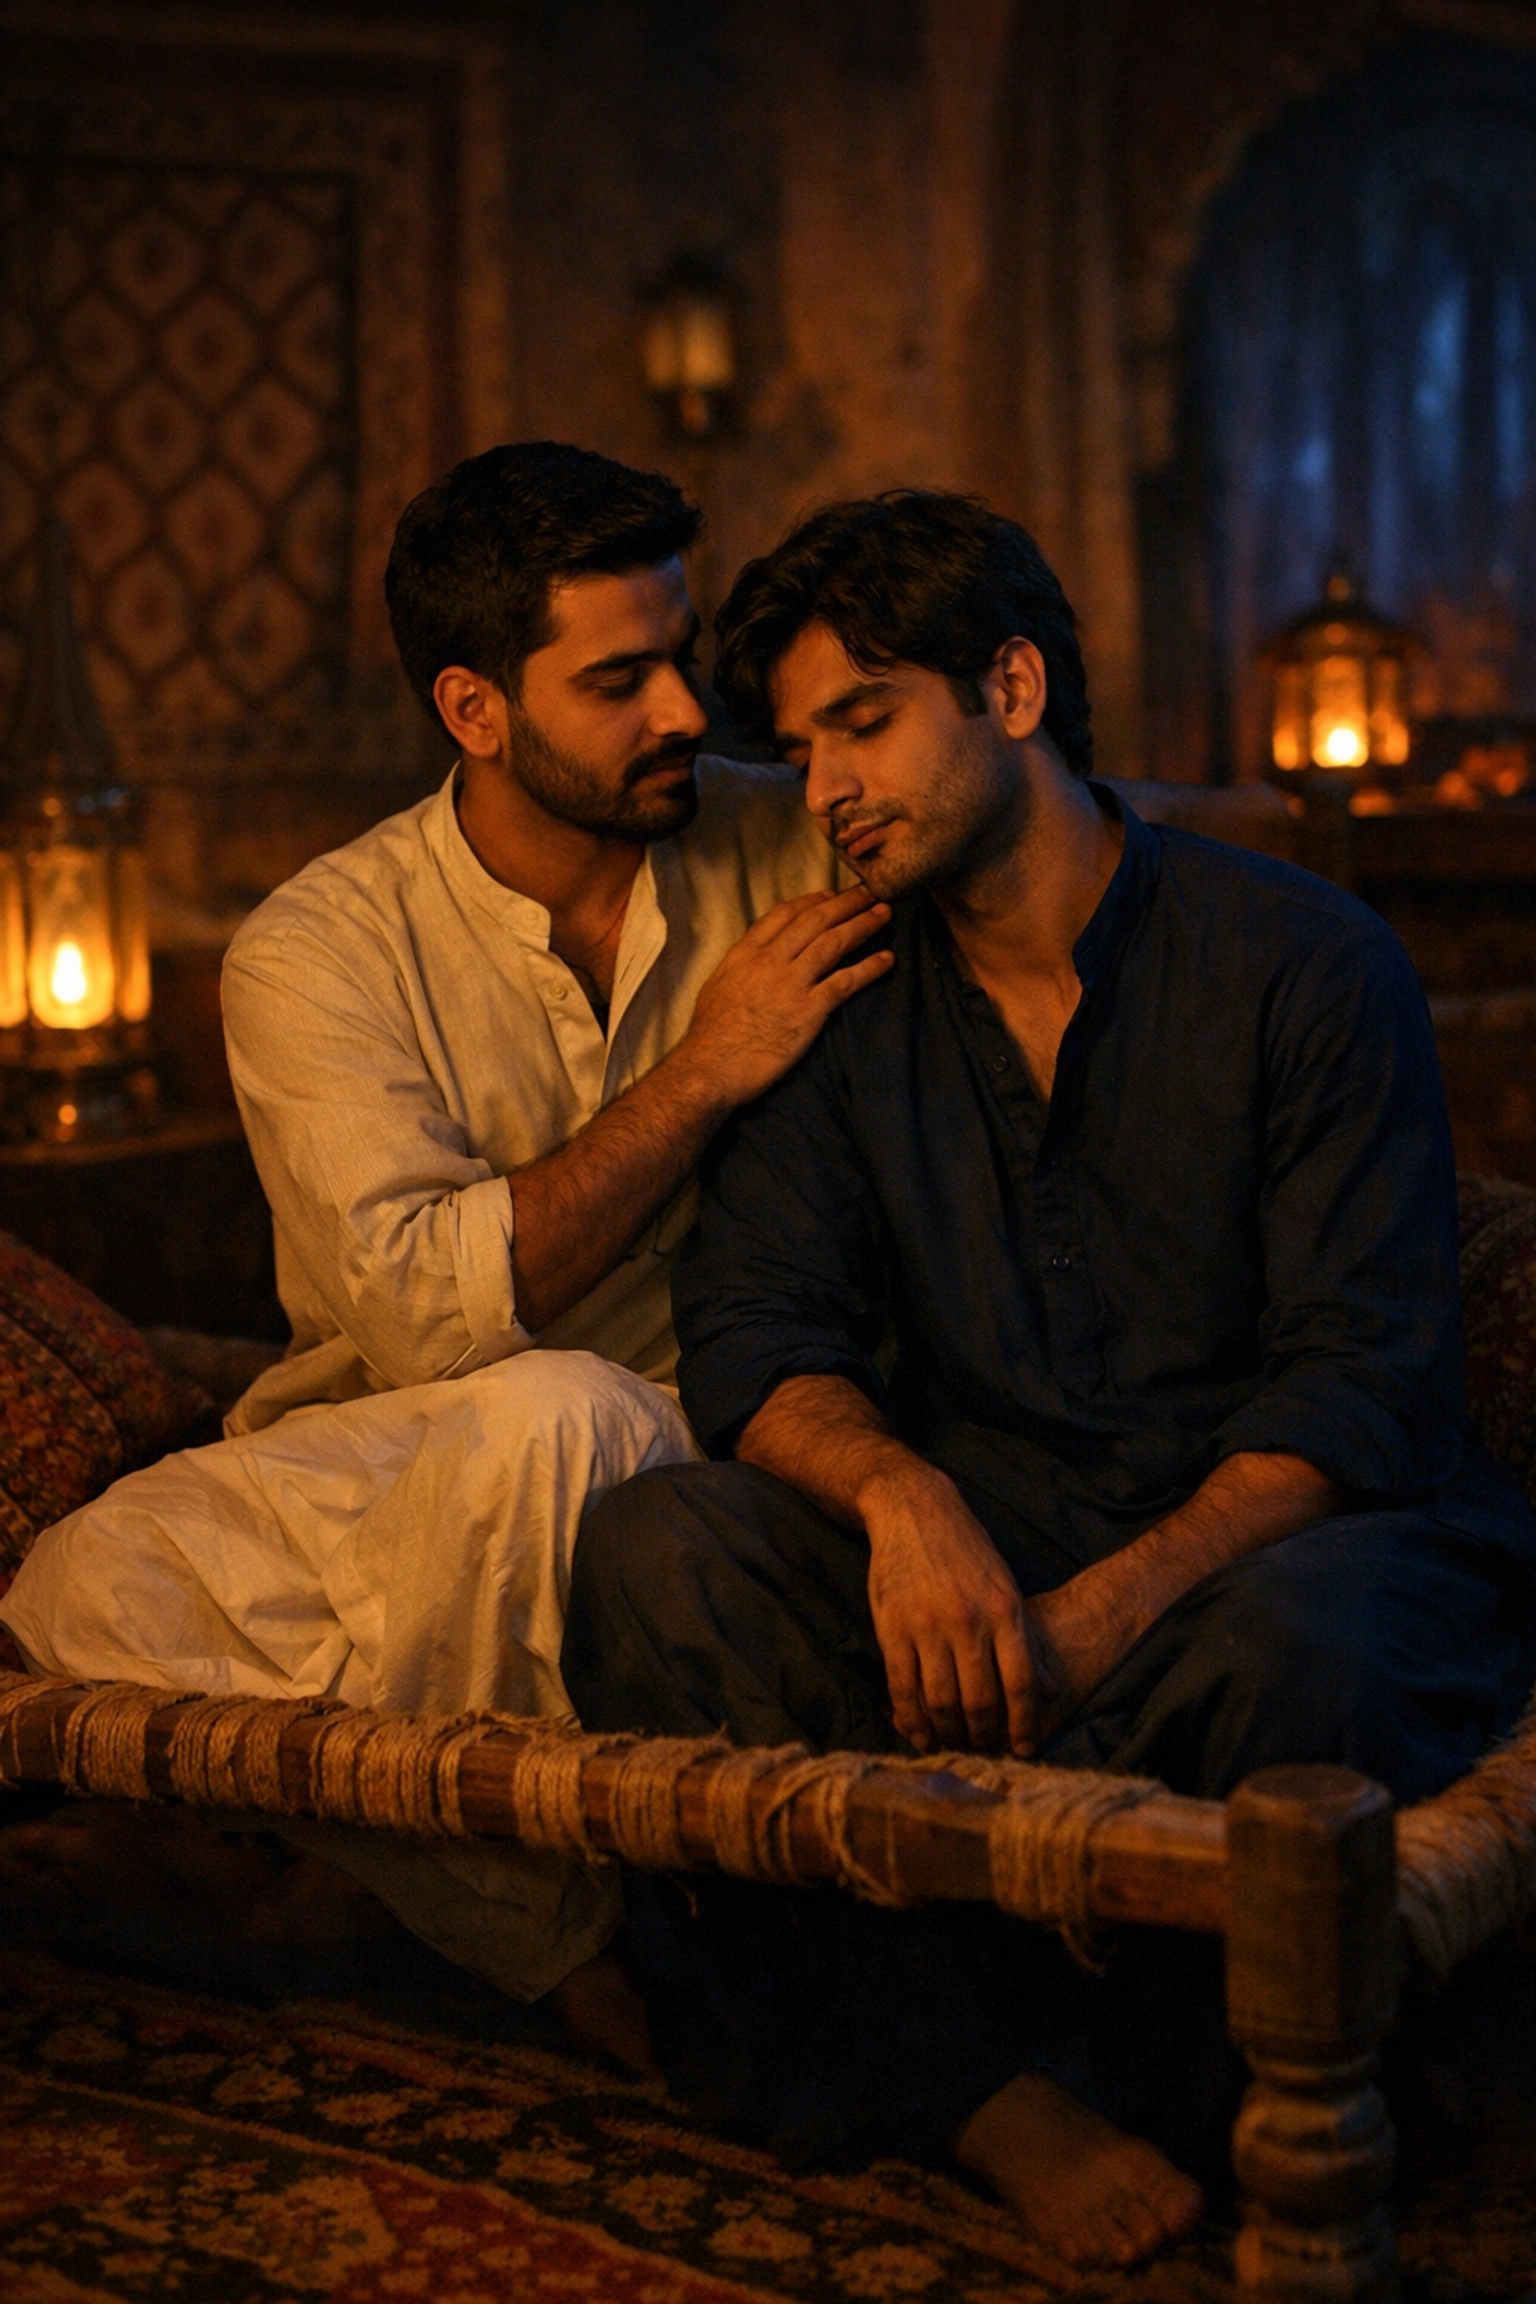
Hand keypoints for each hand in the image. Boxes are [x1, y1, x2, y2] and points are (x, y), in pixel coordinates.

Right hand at [683, 888, 893, 1108]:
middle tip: (868, 893)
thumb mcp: (717, 986)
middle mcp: (770, 960)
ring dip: (862, 924)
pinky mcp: (809, 1011)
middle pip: (814, 920)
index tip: (830, 895)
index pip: (784, 914)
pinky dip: (869, 968)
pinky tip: (887, 960)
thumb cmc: (710, 1034)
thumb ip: (739, 966)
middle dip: (845, 903)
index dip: (811, 901)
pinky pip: (845, 982)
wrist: (711, 1067)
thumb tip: (750, 959)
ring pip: (833, 943)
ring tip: (884, 913)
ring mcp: (791, 984)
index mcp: (746, 953)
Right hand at [860, 1461, 1053, 1755]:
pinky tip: (917, 1732)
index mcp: (1004, 1610)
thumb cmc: (967, 1551)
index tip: (1023, 1748)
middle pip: (980, 1700)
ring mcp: (927, 1625)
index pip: (1020, 1683)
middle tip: (982, 1748)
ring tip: (952, 1741)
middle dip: (984, 1735)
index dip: (1024, 1724)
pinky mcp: (891, 1627)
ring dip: (948, 1732)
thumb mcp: (1006, 1587)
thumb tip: (1047, 1693)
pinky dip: (910, 1718)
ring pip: (940, 1701)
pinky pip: (902, 1687)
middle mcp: (968, 1621)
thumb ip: (1026, 1640)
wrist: (914, 1510)